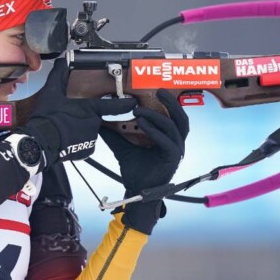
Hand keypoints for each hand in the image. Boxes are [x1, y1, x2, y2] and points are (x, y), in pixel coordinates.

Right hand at [19, 60, 136, 167]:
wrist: (40, 142)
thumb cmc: (47, 118)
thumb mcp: (51, 92)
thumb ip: (60, 75)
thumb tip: (62, 61)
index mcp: (89, 109)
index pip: (113, 106)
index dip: (125, 104)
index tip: (133, 103)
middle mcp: (94, 123)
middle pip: (94, 117)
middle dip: (84, 117)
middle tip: (68, 117)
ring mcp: (91, 138)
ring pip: (89, 131)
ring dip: (80, 129)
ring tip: (64, 128)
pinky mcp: (86, 150)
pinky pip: (85, 143)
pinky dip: (77, 141)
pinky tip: (66, 138)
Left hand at [100, 89, 188, 234]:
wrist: (135, 189)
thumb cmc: (135, 169)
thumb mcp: (123, 146)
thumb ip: (115, 133)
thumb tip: (99, 121)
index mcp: (168, 137)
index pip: (172, 116)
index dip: (167, 102)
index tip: (155, 90)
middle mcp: (176, 142)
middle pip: (180, 117)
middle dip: (171, 102)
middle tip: (159, 91)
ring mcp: (177, 150)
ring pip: (173, 126)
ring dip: (158, 114)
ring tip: (140, 109)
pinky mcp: (173, 158)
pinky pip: (166, 140)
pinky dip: (154, 130)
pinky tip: (141, 123)